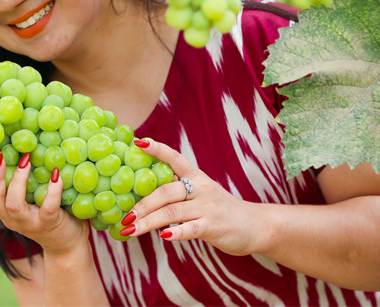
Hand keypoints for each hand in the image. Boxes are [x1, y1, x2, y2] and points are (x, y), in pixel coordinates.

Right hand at [0, 151, 89, 254]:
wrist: (67, 244)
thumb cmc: (45, 213)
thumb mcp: (26, 199)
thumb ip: (16, 182)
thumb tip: (12, 148)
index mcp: (3, 209)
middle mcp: (10, 217)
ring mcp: (28, 222)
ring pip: (14, 204)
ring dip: (18, 181)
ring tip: (26, 159)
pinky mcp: (49, 224)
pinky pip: (48, 207)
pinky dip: (52, 190)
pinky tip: (56, 174)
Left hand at [120, 139, 261, 255]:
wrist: (254, 225)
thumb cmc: (219, 210)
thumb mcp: (201, 193)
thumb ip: (178, 192)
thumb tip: (145, 195)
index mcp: (196, 177)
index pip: (175, 158)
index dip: (157, 149)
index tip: (138, 142)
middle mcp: (201, 188)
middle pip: (165, 192)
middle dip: (142, 205)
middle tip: (125, 217)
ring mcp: (207, 207)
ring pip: (172, 212)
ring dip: (148, 222)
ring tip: (130, 230)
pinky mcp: (213, 226)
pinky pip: (190, 228)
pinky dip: (175, 232)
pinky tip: (162, 237)